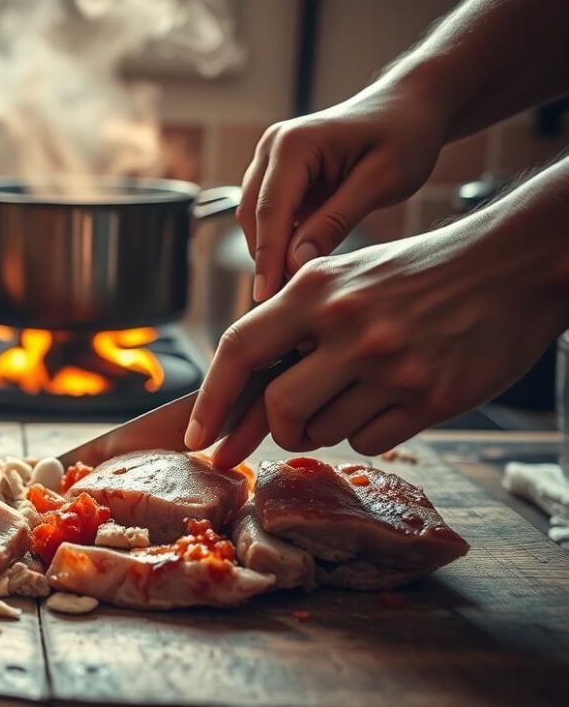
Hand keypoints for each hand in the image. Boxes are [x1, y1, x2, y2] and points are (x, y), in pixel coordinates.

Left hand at [186, 211, 565, 467]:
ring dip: (325, 427)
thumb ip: (292, 323)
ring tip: (357, 390)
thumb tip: (239, 389)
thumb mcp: (344, 277)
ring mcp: (391, 364)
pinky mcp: (431, 398)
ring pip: (323, 432)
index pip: (240, 348)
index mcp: (316, 288)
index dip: (211, 399)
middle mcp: (349, 326)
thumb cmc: (416, 274)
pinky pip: (367, 442)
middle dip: (277, 427)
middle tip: (291, 423)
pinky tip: (389, 399)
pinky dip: (366, 433)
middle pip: (279, 408)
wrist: (511, 266)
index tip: (196, 436)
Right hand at [241, 87, 449, 301]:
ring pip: (256, 217)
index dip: (267, 257)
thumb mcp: (380, 181)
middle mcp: (272, 147)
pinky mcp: (280, 173)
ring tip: (292, 290)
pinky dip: (281, 239)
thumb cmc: (404, 134)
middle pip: (253, 216)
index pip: (269, 210)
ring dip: (271, 250)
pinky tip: (301, 265)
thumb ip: (335, 221)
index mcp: (293, 143)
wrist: (410, 107)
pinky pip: (271, 213)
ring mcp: (271, 159)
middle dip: (265, 258)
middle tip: (283, 303)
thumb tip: (295, 262)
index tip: (265, 297)